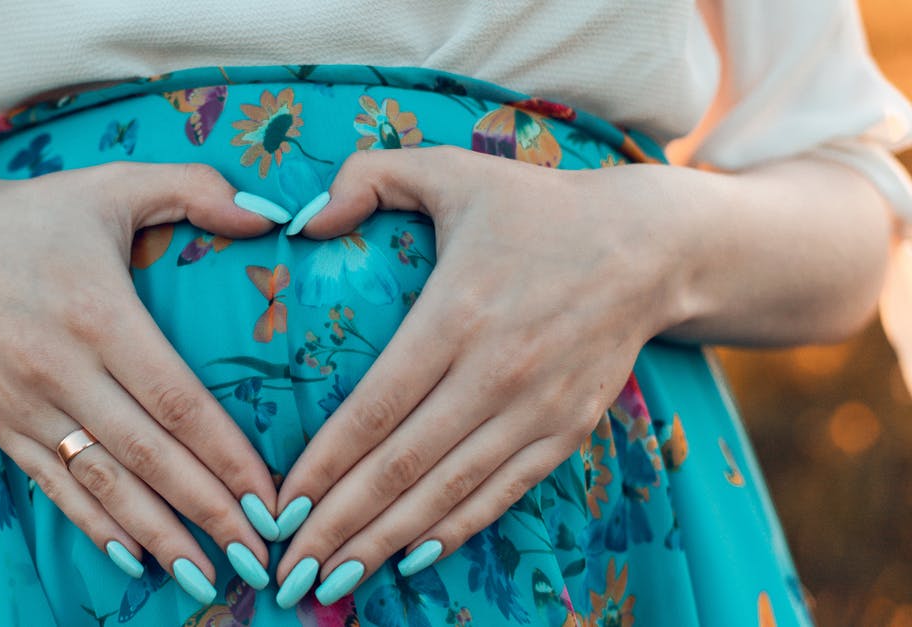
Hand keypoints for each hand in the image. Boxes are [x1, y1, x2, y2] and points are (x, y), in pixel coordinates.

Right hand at [0, 163, 286, 601]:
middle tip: (260, 555)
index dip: (225, 455)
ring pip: (101, 482)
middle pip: (147, 455)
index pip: (175, 400)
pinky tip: (136, 559)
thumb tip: (272, 214)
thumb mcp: (116, 185)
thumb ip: (197, 189)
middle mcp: (60, 368)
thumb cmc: (39, 216)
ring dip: (158, 534)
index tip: (270, 497)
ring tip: (209, 574)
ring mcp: (25, 404)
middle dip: (207, 511)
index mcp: (99, 313)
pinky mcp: (1, 425)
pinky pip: (54, 486)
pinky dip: (94, 526)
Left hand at [270, 147, 686, 604]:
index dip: (323, 466)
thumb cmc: (537, 206)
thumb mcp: (452, 168)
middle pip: (402, 468)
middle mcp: (496, 373)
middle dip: (339, 527)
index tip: (279, 507)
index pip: (374, 408)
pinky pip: (501, 493)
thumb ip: (369, 176)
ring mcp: (536, 410)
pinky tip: (411, 558)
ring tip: (332, 583)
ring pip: (447, 493)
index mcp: (458, 313)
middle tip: (287, 571)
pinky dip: (455, 530)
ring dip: (386, 544)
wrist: (650, 246)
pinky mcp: (565, 430)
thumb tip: (301, 219)